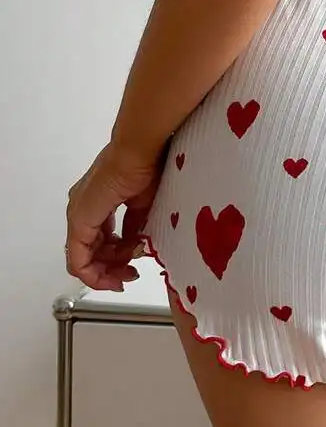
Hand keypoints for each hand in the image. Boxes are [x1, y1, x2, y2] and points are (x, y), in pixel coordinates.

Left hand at [65, 138, 165, 291]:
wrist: (139, 150)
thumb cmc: (145, 167)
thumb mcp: (143, 206)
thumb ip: (134, 229)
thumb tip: (135, 247)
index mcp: (94, 204)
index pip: (96, 242)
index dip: (113, 260)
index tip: (131, 268)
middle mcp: (81, 210)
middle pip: (88, 254)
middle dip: (110, 269)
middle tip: (129, 276)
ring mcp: (78, 214)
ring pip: (82, 258)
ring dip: (106, 271)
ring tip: (128, 272)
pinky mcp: (80, 220)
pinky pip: (79, 258)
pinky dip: (96, 270)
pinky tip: (117, 271)